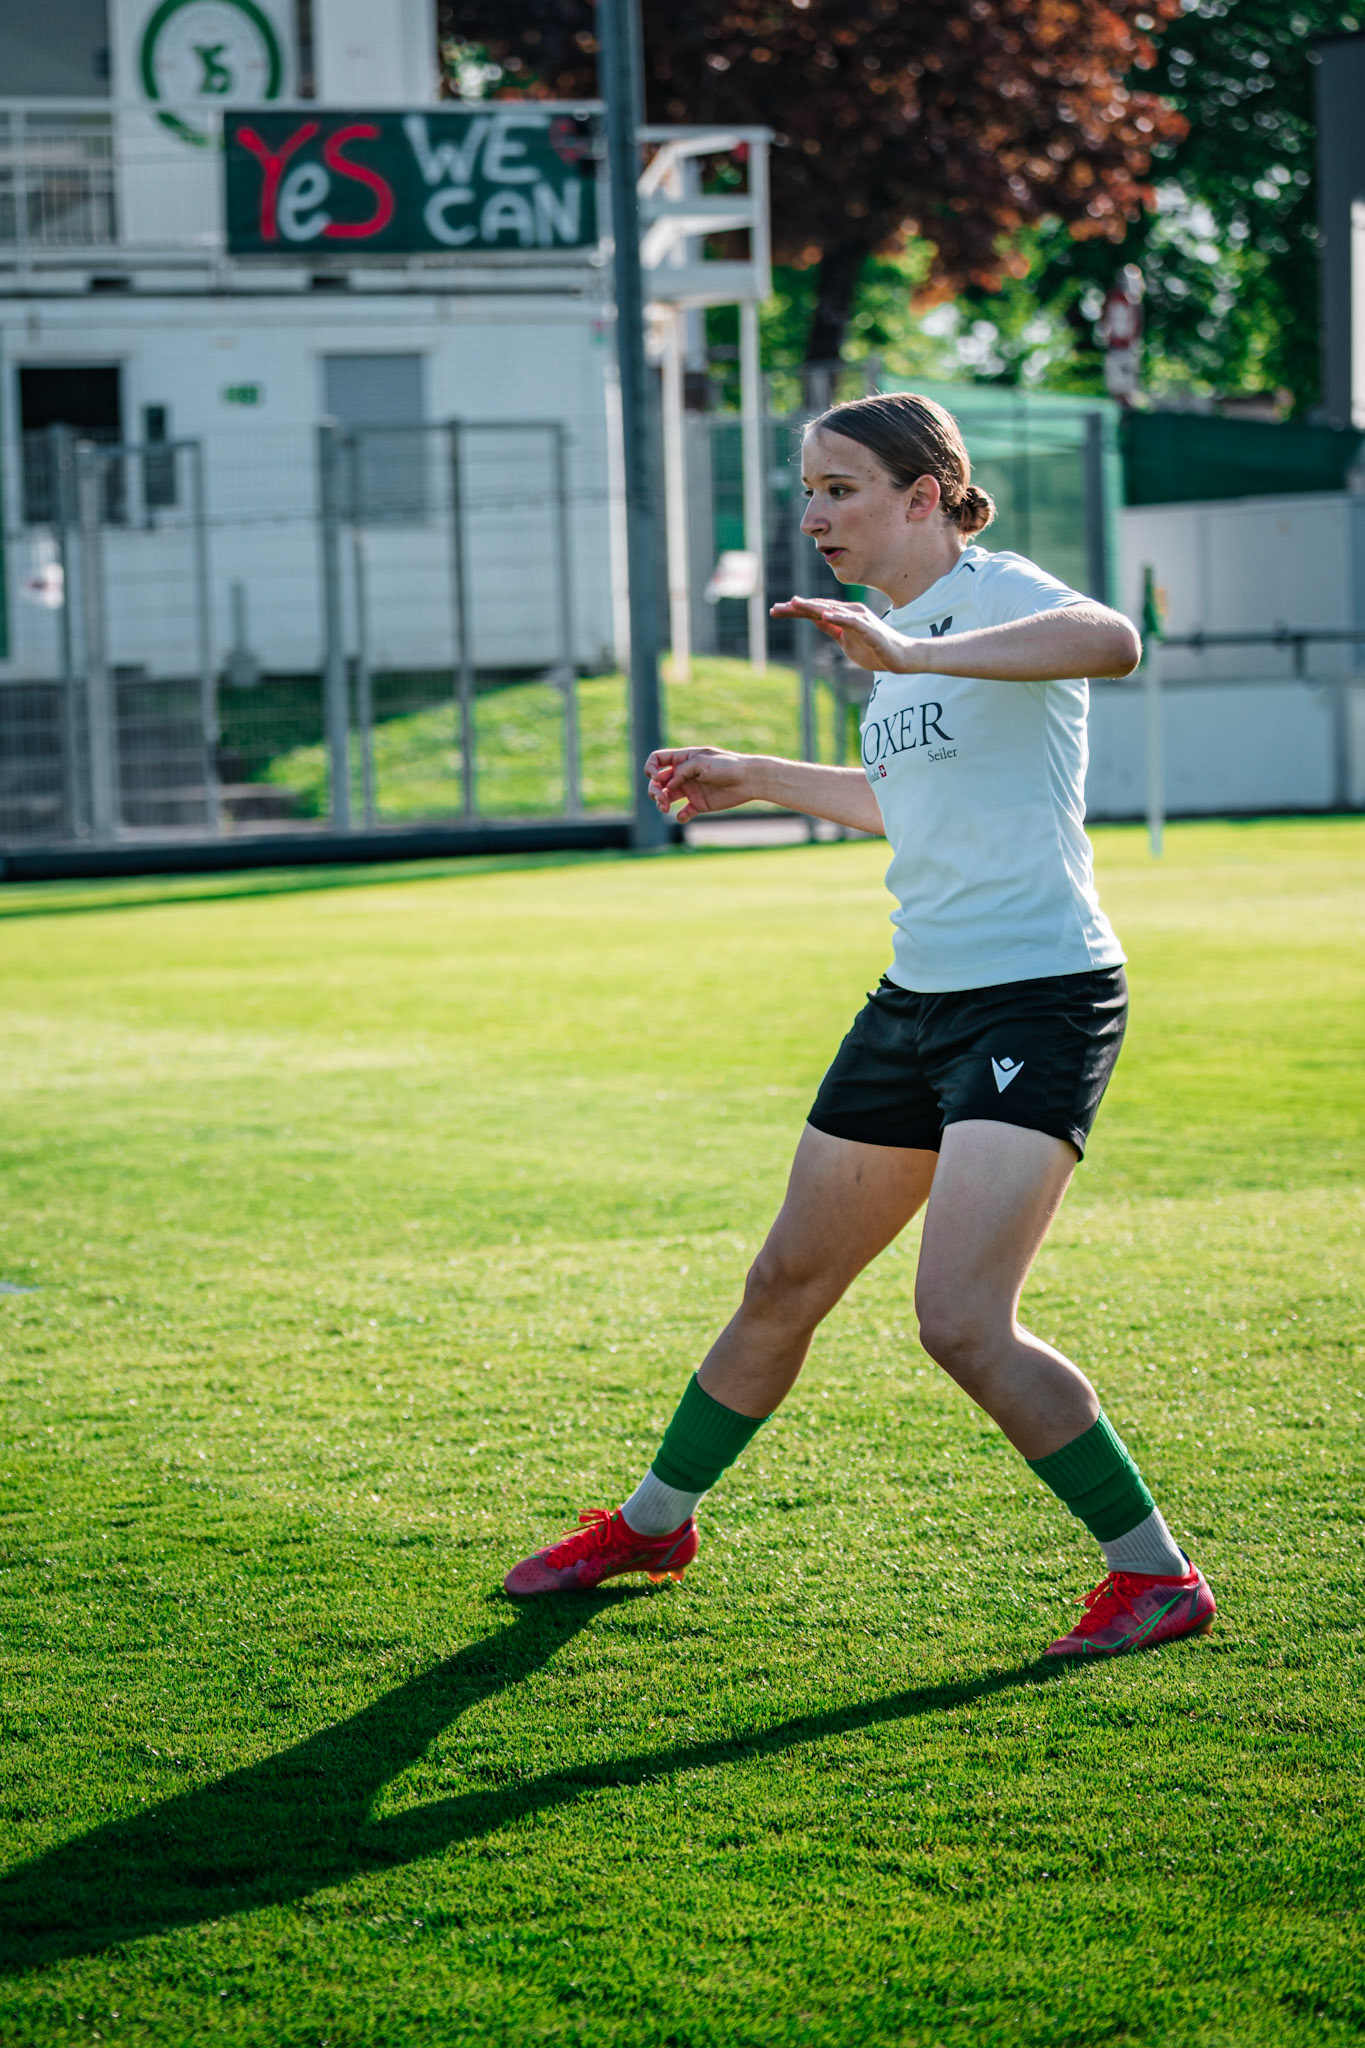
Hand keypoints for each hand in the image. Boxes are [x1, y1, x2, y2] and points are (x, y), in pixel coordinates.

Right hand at [644, 745, 756, 823]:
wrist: (748, 780)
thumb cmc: (726, 766)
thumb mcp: (701, 762)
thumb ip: (681, 771)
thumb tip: (668, 785)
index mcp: (683, 758)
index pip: (657, 760)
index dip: (650, 768)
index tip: (656, 777)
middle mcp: (684, 774)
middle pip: (658, 781)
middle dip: (654, 790)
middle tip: (661, 798)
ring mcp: (691, 789)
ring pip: (667, 797)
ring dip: (661, 803)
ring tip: (665, 808)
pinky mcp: (699, 804)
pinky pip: (683, 812)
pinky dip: (680, 815)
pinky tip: (683, 815)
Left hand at [769, 595, 918, 673]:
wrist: (900, 657)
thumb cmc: (874, 649)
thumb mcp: (846, 641)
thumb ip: (833, 630)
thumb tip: (817, 622)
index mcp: (843, 616)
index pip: (814, 612)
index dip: (794, 611)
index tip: (775, 611)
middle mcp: (850, 612)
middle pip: (818, 608)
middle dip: (796, 607)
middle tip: (774, 608)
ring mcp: (859, 618)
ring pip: (831, 610)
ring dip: (812, 607)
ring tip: (794, 603)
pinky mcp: (868, 628)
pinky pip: (850, 621)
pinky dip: (837, 617)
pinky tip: (824, 615)